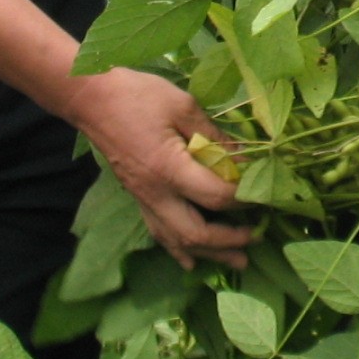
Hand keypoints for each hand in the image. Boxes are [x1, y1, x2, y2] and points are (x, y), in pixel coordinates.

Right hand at [63, 67, 250, 269]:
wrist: (92, 98)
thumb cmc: (138, 96)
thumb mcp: (183, 106)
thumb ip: (213, 136)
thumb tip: (242, 158)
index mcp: (169, 169)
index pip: (216, 196)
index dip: (245, 198)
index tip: (266, 194)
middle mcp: (155, 193)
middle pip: (196, 233)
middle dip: (230, 240)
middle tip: (257, 236)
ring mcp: (143, 199)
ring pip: (177, 240)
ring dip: (209, 253)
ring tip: (237, 262)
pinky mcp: (137, 197)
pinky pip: (159, 232)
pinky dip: (178, 249)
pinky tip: (190, 261)